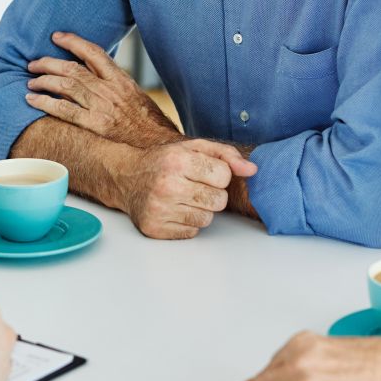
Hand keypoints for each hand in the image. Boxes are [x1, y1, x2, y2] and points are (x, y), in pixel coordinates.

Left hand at [24, 32, 181, 147]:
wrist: (158, 146)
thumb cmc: (149, 124)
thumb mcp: (136, 96)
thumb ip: (116, 85)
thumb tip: (97, 77)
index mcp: (120, 79)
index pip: (93, 52)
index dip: (72, 42)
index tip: (57, 37)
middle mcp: (109, 89)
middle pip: (73, 68)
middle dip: (49, 63)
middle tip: (33, 63)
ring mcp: (101, 106)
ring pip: (66, 86)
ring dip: (44, 81)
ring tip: (31, 81)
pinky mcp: (95, 124)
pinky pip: (64, 110)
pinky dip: (45, 102)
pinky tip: (32, 100)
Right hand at [114, 138, 254, 239]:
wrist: (128, 177)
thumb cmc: (166, 161)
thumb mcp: (194, 148)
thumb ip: (226, 155)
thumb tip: (252, 170)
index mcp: (178, 161)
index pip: (224, 177)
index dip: (218, 175)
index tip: (203, 172)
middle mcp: (167, 186)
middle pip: (219, 201)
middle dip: (212, 194)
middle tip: (194, 186)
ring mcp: (159, 210)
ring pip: (207, 220)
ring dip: (200, 210)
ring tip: (183, 197)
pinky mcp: (155, 229)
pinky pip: (192, 232)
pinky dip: (187, 223)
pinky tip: (174, 209)